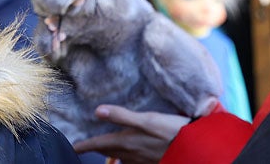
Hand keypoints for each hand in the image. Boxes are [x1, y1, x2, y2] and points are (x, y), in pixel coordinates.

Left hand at [71, 105, 190, 163]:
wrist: (195, 150)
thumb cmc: (172, 132)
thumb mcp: (147, 120)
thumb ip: (122, 115)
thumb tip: (98, 110)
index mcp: (127, 142)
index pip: (99, 144)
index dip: (84, 145)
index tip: (73, 147)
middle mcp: (131, 154)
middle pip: (108, 152)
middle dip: (95, 149)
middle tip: (85, 146)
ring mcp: (142, 160)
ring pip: (120, 158)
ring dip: (110, 153)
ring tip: (104, 147)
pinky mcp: (152, 161)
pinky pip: (133, 161)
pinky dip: (125, 156)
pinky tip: (129, 153)